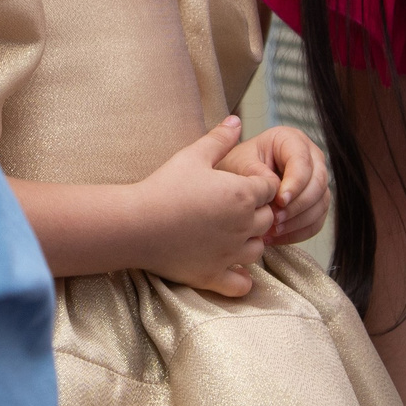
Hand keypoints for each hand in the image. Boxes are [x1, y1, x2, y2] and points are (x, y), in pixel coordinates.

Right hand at [131, 118, 279, 297]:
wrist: (136, 223)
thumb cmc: (164, 186)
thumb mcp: (192, 155)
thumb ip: (219, 138)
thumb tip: (237, 120)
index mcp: (243, 195)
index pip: (269, 188)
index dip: (257, 185)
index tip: (237, 184)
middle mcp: (244, 226)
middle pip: (268, 219)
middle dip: (256, 212)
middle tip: (231, 208)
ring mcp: (231, 254)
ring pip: (259, 249)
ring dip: (250, 241)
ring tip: (230, 234)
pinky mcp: (214, 276)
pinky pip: (243, 285)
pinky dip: (242, 278)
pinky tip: (231, 267)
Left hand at [218, 124, 330, 246]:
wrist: (233, 181)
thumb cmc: (236, 166)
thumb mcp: (239, 163)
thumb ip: (256, 173)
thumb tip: (277, 188)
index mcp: (291, 140)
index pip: (302, 162)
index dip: (295, 183)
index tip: (279, 201)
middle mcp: (310, 157)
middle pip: (318, 183)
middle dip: (297, 205)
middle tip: (275, 219)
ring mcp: (316, 180)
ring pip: (321, 203)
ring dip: (298, 221)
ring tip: (272, 230)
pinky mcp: (315, 202)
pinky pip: (316, 221)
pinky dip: (299, 232)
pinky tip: (276, 237)